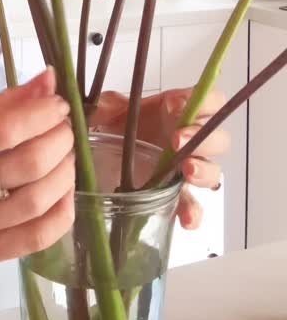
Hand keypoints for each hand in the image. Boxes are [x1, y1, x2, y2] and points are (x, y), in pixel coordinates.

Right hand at [0, 68, 74, 264]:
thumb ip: (3, 103)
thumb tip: (50, 81)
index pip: (6, 131)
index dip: (42, 115)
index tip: (58, 106)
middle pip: (28, 165)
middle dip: (59, 140)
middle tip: (63, 129)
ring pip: (37, 201)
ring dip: (64, 172)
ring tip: (64, 156)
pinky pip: (37, 239)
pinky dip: (61, 214)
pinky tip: (62, 192)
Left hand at [89, 88, 229, 229]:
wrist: (106, 158)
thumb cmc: (119, 126)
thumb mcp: (110, 111)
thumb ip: (106, 106)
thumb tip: (100, 108)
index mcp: (178, 112)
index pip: (210, 101)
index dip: (202, 103)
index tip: (176, 106)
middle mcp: (189, 140)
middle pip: (218, 138)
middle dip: (203, 138)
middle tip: (177, 140)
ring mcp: (185, 168)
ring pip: (212, 171)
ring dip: (204, 171)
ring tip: (187, 171)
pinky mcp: (177, 194)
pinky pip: (194, 205)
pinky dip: (193, 213)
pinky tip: (185, 218)